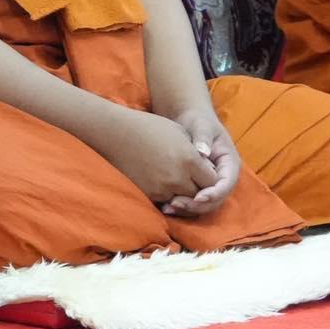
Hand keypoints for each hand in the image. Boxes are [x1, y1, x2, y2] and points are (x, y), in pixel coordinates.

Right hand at [88, 105, 219, 207]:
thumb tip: (209, 168)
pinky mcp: (148, 194)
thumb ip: (198, 153)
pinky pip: (166, 201)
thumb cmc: (151, 127)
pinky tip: (164, 181)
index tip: (205, 172)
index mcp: (189, 160)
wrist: (117, 133)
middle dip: (199, 188)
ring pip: (183, 201)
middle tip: (194, 179)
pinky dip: (168, 195)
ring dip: (183, 194)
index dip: (210, 177)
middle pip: (199, 194)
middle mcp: (178, 178)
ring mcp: (162, 188)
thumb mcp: (181, 133)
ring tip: (178, 179)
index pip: (213, 181)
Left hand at [159, 110, 242, 218]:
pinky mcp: (199, 187)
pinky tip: (165, 206)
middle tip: (176, 204)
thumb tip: (203, 152)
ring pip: (204, 204)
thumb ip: (203, 137)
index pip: (226, 184)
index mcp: (230, 164)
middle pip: (215, 199)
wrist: (190, 122)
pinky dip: (182, 205)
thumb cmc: (198, 121)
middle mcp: (223, 178)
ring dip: (188, 209)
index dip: (213, 193)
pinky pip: (193, 201)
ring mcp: (212, 185)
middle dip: (197, 205)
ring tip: (168, 207)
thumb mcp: (202, 126)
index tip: (198, 197)